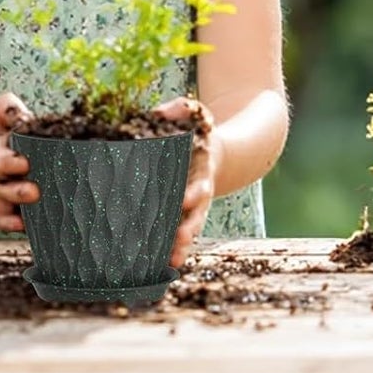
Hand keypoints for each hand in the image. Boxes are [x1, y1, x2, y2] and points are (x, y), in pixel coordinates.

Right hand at [0, 92, 37, 232]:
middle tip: (35, 191)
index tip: (26, 163)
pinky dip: (9, 223)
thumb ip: (8, 107)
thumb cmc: (0, 134)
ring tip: (34, 206)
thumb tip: (22, 115)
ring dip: (15, 207)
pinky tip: (24, 225)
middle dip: (16, 190)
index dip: (11, 163)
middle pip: (0, 186)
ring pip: (0, 205)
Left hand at [154, 96, 219, 268]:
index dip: (193, 193)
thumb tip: (160, 111)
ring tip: (172, 259)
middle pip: (197, 215)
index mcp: (202, 171)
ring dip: (181, 245)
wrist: (212, 153)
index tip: (184, 199)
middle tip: (178, 237)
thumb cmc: (196, 131)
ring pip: (189, 230)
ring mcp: (191, 208)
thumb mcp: (195, 114)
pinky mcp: (181, 214)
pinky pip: (178, 234)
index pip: (199, 185)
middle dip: (188, 227)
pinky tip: (162, 264)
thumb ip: (182, 109)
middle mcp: (199, 194)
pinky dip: (172, 248)